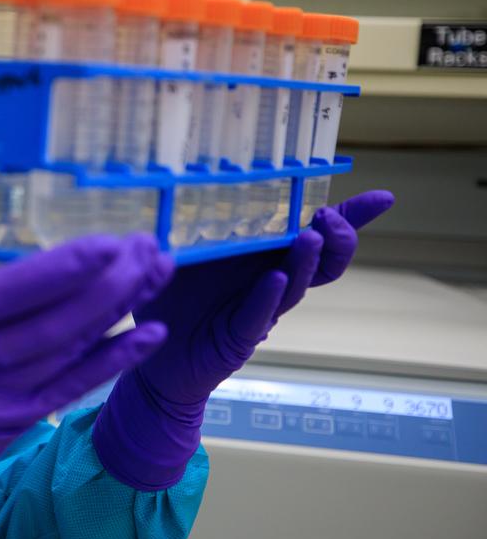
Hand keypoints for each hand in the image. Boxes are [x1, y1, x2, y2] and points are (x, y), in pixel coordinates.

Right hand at [0, 202, 174, 500]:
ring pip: (70, 350)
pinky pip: (71, 388)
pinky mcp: (13, 426)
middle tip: (146, 244)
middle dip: (109, 280)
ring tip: (156, 270)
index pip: (6, 293)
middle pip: (53, 320)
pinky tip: (148, 333)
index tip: (105, 241)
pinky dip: (113, 361)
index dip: (60, 269)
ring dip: (120, 308)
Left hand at [92, 190, 394, 489]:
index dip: (348, 217)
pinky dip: (267, 298)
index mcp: (258, 254)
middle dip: (336, 237)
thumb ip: (189, 223)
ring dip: (304, 262)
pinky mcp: (237, 337)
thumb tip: (186, 180)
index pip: (312, 233)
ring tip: (311, 238)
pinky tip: (275, 280)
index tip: (383, 198)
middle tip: (331, 219)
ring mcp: (258, 309)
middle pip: (319, 259)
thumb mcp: (178, 252)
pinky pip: (256, 316)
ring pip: (295, 286)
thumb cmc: (169, 298)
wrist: (154, 357)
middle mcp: (267, 280)